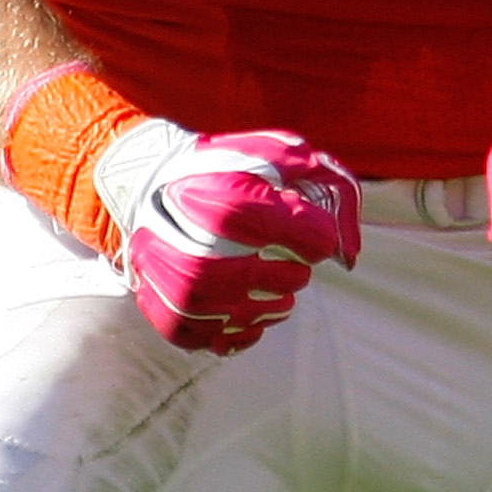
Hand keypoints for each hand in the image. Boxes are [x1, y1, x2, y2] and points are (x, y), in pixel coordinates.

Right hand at [91, 122, 359, 353]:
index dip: (313, 232)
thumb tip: (350, 251)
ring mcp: (188, 297)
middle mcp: (207, 259)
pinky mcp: (175, 321)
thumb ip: (326, 183)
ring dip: (271, 295)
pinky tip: (232, 296)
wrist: (141, 188)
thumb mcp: (271, 152)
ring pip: (267, 314)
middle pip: (294, 282)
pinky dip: (240, 321)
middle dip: (292, 263)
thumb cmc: (216, 169)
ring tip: (250, 269)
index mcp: (232, 210)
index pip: (317, 243)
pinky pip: (231, 339)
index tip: (295, 223)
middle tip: (268, 246)